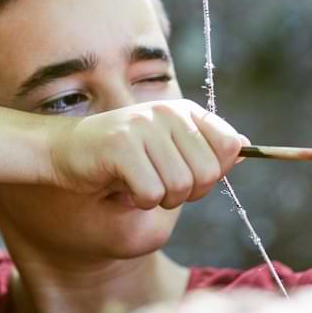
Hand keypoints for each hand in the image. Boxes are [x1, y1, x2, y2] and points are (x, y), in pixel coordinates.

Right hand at [47, 99, 248, 208]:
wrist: (64, 150)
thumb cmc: (120, 156)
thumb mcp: (166, 150)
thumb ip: (205, 150)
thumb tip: (247, 148)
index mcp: (184, 111)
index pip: (230, 146)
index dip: (214, 173)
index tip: (187, 174)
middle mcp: (167, 112)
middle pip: (209, 173)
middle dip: (187, 193)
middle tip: (158, 184)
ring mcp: (143, 126)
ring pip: (180, 187)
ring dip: (161, 199)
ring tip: (139, 184)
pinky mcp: (121, 145)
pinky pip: (152, 193)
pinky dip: (139, 202)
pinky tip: (123, 187)